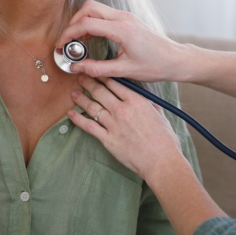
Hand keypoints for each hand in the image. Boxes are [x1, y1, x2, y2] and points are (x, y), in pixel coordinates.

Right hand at [57, 0, 186, 81]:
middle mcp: (123, 18)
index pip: (87, 23)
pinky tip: (90, 38)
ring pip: (96, 8)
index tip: (61, 46)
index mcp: (122, 29)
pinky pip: (104, 14)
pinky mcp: (128, 20)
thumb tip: (77, 68)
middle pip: (89, 7)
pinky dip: (93, 22)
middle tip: (68, 41)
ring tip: (78, 41)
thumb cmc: (156, 65)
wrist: (176, 59)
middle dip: (73, 22)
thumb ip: (97, 69)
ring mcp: (126, 17)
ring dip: (83, 20)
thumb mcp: (124, 71)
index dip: (69, 34)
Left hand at [68, 73, 183, 180]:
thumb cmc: (164, 140)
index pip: (115, 84)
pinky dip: (78, 119)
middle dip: (89, 83)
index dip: (104, 77)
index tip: (97, 73)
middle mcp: (122, 110)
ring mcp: (113, 124)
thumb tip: (145, 101)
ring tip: (74, 93)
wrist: (160, 161)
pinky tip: (71, 114)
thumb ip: (150, 105)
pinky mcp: (107, 139)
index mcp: (136, 101)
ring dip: (81, 98)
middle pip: (100, 92)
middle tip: (81, 78)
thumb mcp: (160, 115)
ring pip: (92, 107)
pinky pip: (88, 126)